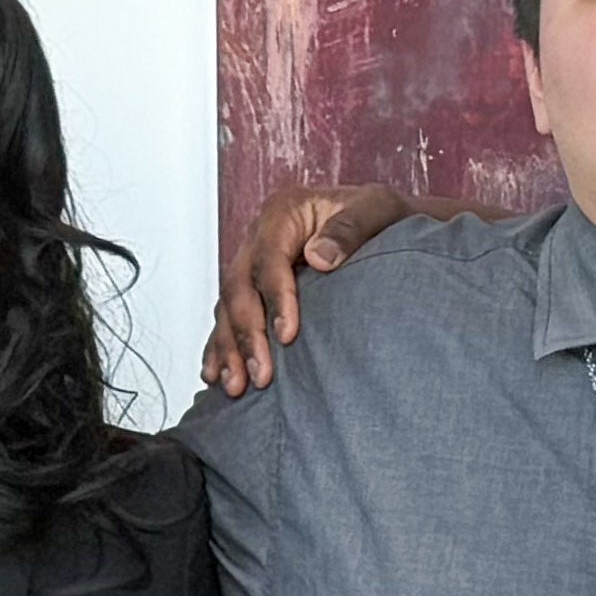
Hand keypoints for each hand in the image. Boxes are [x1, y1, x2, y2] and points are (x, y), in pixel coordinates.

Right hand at [201, 184, 417, 395]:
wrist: (377, 224)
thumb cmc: (378, 216)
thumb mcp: (377, 209)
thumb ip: (350, 228)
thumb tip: (320, 257)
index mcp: (282, 213)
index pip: (269, 258)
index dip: (275, 298)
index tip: (287, 335)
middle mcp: (259, 237)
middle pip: (239, 287)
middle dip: (247, 334)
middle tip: (261, 374)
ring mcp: (251, 263)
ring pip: (227, 308)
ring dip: (229, 349)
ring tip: (235, 386)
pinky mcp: (252, 287)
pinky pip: (227, 318)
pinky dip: (221, 347)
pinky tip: (218, 375)